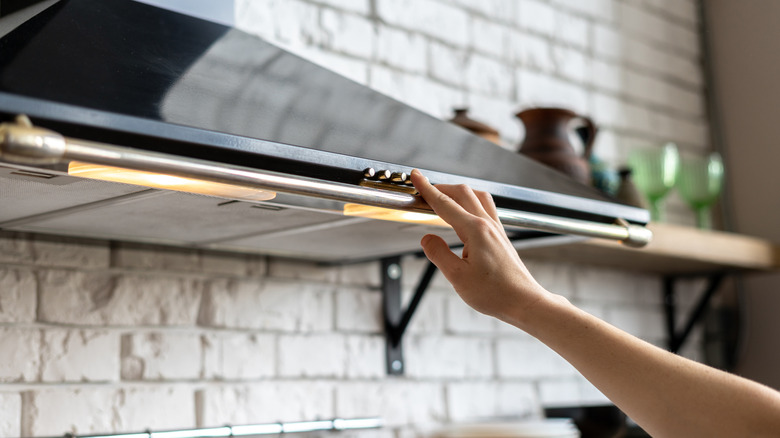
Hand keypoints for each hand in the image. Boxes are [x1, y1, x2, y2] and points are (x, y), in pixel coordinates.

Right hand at [409, 169, 551, 326]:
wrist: (524, 301)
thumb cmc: (495, 293)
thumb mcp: (457, 277)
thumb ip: (438, 254)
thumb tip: (427, 239)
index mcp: (475, 231)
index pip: (445, 204)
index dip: (427, 189)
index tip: (416, 177)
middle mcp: (487, 225)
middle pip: (462, 192)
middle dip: (441, 187)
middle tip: (424, 190)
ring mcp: (497, 229)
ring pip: (477, 196)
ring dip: (458, 192)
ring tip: (444, 197)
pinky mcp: (501, 236)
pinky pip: (486, 208)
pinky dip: (471, 202)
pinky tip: (466, 212)